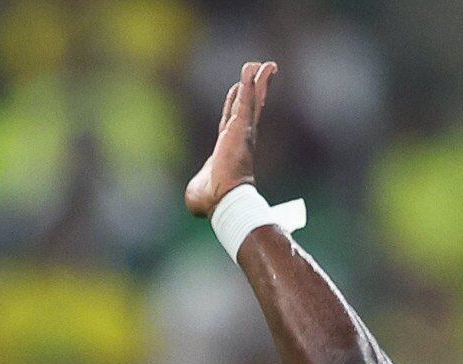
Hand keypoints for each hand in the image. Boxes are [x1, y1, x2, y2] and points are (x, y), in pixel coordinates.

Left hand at [186, 59, 274, 216]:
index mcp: (229, 147)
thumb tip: (195, 196)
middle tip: (266, 70)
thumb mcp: (198, 189)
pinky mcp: (241, 126)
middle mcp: (239, 137)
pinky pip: (247, 99)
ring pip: (251, 99)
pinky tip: (255, 67)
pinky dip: (251, 83)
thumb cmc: (210, 200)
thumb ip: (197, 186)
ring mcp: (242, 130)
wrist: (222, 200)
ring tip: (268, 65)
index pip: (234, 118)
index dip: (237, 102)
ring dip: (258, 81)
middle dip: (257, 88)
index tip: (240, 87)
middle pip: (249, 105)